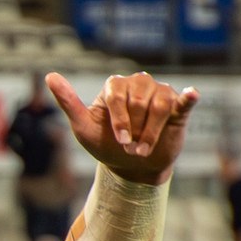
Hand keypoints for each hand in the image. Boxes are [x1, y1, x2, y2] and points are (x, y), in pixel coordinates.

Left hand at [46, 71, 198, 185]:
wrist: (130, 165)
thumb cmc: (104, 144)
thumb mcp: (82, 126)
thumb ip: (68, 102)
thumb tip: (49, 75)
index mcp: (114, 86)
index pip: (117, 96)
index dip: (120, 120)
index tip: (120, 140)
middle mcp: (138, 83)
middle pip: (139, 102)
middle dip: (134, 130)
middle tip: (130, 146)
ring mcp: (160, 93)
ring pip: (160, 107)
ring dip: (151, 133)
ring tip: (142, 148)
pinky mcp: (178, 107)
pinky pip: (184, 100)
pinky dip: (188, 97)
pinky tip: (191, 94)